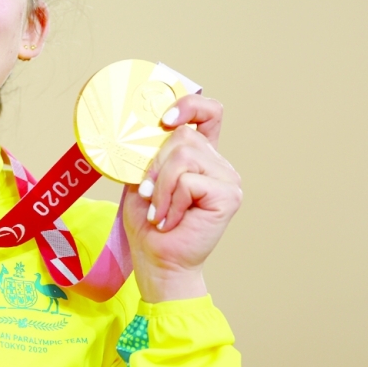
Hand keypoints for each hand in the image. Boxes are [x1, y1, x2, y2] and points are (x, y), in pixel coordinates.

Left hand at [120, 94, 242, 302]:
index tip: (164, 120)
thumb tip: (138, 125)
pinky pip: (188, 181)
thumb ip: (147, 152)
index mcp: (200, 156)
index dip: (189, 105)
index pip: (208, 112)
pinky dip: (170, 201)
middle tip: (149, 195)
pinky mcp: (229, 195)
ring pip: (183, 156)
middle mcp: (218, 164)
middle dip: (155, 166)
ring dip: (160, 186)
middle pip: (183, 136)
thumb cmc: (149, 223)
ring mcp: (228, 179)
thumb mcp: (141, 178)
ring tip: (159, 211)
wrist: (157, 261)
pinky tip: (170, 220)